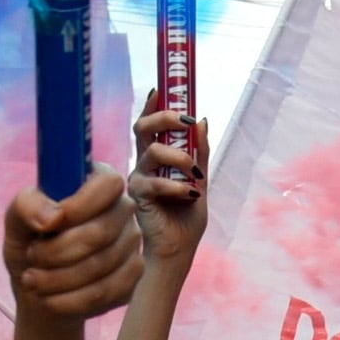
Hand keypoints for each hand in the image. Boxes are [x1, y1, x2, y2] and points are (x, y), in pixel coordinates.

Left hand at [5, 177, 143, 324]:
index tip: (49, 225)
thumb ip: (27, 207)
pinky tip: (50, 298)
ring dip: (58, 279)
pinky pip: (106, 292)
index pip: (108, 184)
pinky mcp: (132, 278)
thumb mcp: (16, 221)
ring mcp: (132, 244)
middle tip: (31, 258)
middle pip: (101, 232)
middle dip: (57, 252)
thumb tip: (52, 218)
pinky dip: (70, 300)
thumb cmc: (30, 243)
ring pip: (101, 267)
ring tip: (33, 280)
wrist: (40, 287)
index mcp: (98, 182)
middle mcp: (122, 209)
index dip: (80, 205)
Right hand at [127, 100, 209, 267]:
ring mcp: (138, 178)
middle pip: (143, 127)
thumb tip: (202, 121)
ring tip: (196, 174)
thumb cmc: (185, 218)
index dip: (153, 104)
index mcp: (157, 158)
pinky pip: (156, 181)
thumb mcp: (199, 180)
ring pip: (154, 151)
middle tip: (186, 121)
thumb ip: (200, 153)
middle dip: (165, 116)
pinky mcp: (137, 195)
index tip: (162, 88)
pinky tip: (191, 194)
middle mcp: (144, 164)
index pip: (150, 124)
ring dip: (181, 157)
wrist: (177, 251)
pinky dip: (177, 186)